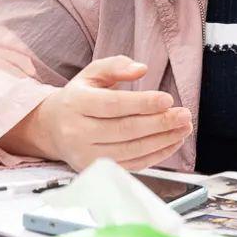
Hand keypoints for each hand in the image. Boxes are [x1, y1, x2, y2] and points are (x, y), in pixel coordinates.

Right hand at [30, 56, 192, 171]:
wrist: (52, 129)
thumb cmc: (79, 98)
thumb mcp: (91, 74)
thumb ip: (115, 66)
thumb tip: (141, 69)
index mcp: (76, 103)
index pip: (113, 105)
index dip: (142, 103)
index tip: (168, 99)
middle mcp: (78, 131)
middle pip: (125, 129)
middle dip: (160, 123)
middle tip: (184, 115)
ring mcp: (86, 154)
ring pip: (131, 149)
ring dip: (163, 140)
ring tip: (184, 128)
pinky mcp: (96, 169)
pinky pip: (132, 164)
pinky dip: (156, 155)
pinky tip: (172, 142)